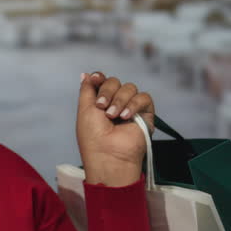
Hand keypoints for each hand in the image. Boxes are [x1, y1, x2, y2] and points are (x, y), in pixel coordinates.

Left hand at [76, 72, 154, 186]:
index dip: (99, 77)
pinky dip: (134, 104)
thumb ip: (87, 89)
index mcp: (100, 102)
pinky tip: (126, 117)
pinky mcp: (145, 114)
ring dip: (119, 100)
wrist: (108, 155)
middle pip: (115, 82)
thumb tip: (86, 75)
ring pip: (129, 88)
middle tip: (102, 108)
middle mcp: (115, 103)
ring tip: (113, 116)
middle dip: (107, 91)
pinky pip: (144, 98)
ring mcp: (131, 108)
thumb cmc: (93, 137)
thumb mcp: (84, 109)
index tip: (95, 79)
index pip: (102, 80)